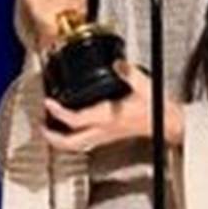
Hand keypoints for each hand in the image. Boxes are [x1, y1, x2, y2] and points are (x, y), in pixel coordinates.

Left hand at [41, 60, 184, 152]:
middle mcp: (104, 130)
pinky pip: (86, 142)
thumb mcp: (143, 86)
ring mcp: (106, 136)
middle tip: (41, 127)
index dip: (59, 113)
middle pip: (71, 143)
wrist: (166, 123)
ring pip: (77, 146)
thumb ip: (129, 73)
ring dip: (61, 141)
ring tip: (50, 132)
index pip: (76, 119)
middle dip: (53, 137)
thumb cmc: (155, 109)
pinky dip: (74, 139)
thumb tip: (117, 62)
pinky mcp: (109, 137)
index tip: (48, 103)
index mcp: (108, 117)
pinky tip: (72, 131)